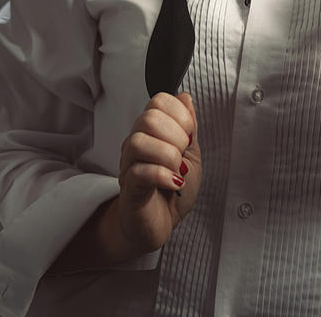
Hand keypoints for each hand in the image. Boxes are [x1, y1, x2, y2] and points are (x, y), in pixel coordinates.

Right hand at [118, 91, 201, 253]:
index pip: (159, 101)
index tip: (189, 135)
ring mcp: (130, 164)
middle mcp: (137, 142)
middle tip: (182, 155)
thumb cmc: (173, 189)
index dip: (180, 114)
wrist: (159, 224)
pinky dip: (164, 176)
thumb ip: (189, 126)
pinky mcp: (129, 187)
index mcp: (152, 131)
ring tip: (177, 170)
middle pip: (148, 117)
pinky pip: (140, 172)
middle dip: (175, 135)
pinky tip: (174, 183)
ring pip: (139, 142)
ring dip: (168, 156)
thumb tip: (185, 97)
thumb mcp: (191, 153)